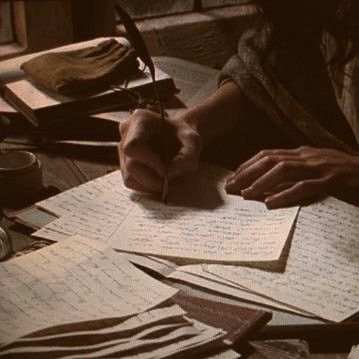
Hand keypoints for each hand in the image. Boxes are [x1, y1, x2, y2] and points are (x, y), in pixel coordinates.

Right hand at [118, 109, 201, 192]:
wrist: (179, 137)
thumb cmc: (185, 136)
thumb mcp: (194, 142)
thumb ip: (188, 157)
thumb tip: (169, 173)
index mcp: (140, 119)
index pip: (134, 146)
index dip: (150, 162)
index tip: (167, 170)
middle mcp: (126, 132)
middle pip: (131, 165)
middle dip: (152, 179)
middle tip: (170, 181)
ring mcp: (122, 149)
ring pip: (129, 177)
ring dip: (150, 185)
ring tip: (167, 180)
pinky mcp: (123, 163)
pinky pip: (131, 182)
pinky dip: (146, 186)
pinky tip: (159, 180)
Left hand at [225, 146, 358, 207]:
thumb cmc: (341, 172)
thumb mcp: (314, 166)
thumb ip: (294, 169)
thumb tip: (268, 180)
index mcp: (301, 152)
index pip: (267, 155)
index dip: (248, 165)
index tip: (233, 176)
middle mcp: (307, 156)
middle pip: (270, 160)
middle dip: (247, 173)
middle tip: (230, 186)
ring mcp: (319, 167)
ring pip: (283, 170)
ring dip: (261, 182)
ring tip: (245, 194)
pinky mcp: (331, 181)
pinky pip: (304, 187)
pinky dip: (285, 194)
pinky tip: (270, 203)